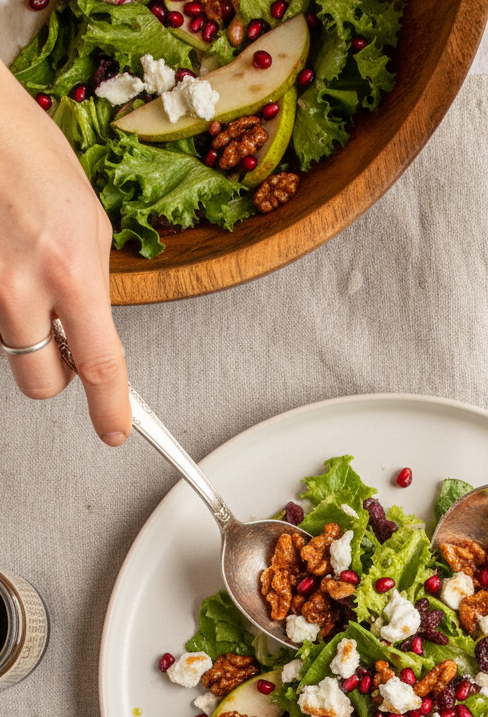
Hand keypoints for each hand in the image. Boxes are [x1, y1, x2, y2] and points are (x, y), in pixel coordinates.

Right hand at [0, 67, 130, 442]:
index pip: (99, 365)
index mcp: (70, 271)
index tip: (115, 427)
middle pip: (41, 381)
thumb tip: (89, 329)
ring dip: (21, 325)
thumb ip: (91, 288)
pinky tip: (4, 261)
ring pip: (9, 347)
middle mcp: (19, 287)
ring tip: (21, 269)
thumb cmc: (29, 156)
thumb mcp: (88, 225)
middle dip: (55, 371)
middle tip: (59, 337)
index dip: (110, 406)